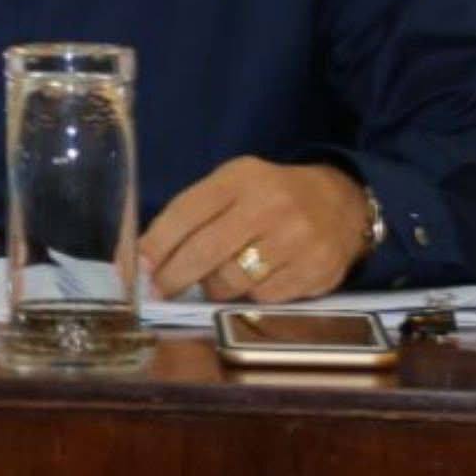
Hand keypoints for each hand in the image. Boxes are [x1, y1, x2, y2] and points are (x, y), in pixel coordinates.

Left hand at [139, 157, 369, 302]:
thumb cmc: (271, 195)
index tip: (135, 267)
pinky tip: (250, 282)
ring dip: (212, 288)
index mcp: (240, 178)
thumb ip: (195, 212)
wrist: (340, 203)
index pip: (187, 211)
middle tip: (158, 290)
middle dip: (174, 276)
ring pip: (232, 280)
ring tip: (211, 281)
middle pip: (206, 251)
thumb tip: (146, 255)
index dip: (157, 242)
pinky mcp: (314, 271)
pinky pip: (263, 297)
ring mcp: (294, 240)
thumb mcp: (235, 184)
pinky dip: (248, 296)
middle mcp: (268, 205)